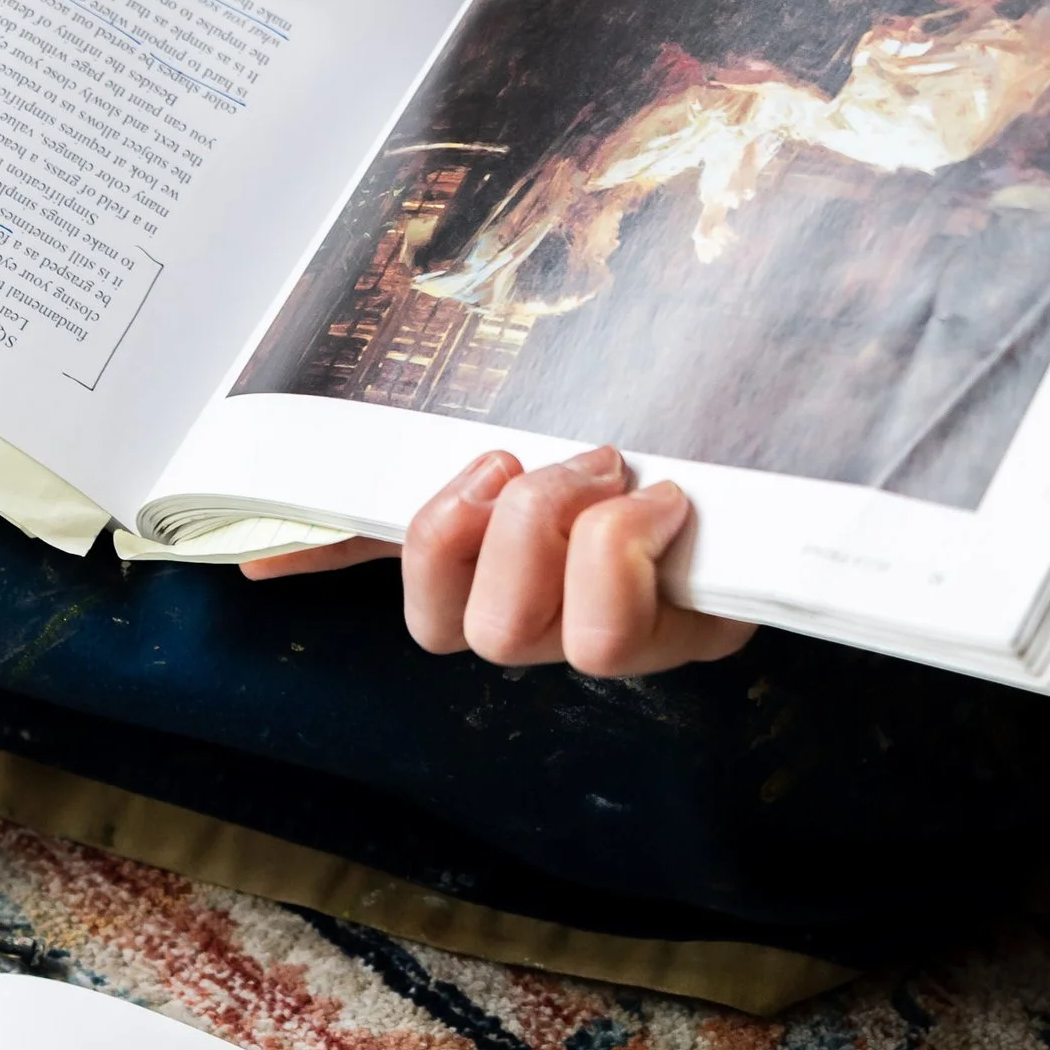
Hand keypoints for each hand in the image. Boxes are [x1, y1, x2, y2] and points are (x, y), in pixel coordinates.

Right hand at [243, 447, 755, 677]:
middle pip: (477, 634)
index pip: (424, 597)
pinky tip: (661, 499)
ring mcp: (626, 635)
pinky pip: (626, 634)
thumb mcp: (529, 435)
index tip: (453, 472)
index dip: (396, 549)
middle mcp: (558, 623)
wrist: (791, 408)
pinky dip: (631, 551)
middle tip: (560, 459)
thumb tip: (259, 557)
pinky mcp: (698, 632)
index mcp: (504, 579)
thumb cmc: (648, 422)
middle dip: (507, 532)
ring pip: (542, 640)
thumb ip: (403, 482)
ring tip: (618, 471)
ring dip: (569, 537)